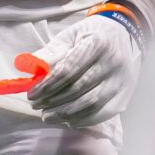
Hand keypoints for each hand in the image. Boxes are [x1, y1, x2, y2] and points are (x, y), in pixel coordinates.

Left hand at [26, 11, 141, 127]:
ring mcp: (121, 79)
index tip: (31, 94)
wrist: (120, 34)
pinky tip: (67, 120)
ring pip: (91, 104)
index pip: (68, 69)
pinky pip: (103, 113)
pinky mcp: (126, 93)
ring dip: (65, 113)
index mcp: (97, 42)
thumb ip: (49, 55)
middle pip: (79, 88)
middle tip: (36, 106)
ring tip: (47, 115)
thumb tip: (28, 72)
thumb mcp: (67, 37)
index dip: (47, 85)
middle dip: (53, 101)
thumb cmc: (88, 36)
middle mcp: (113, 61)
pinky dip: (83, 119)